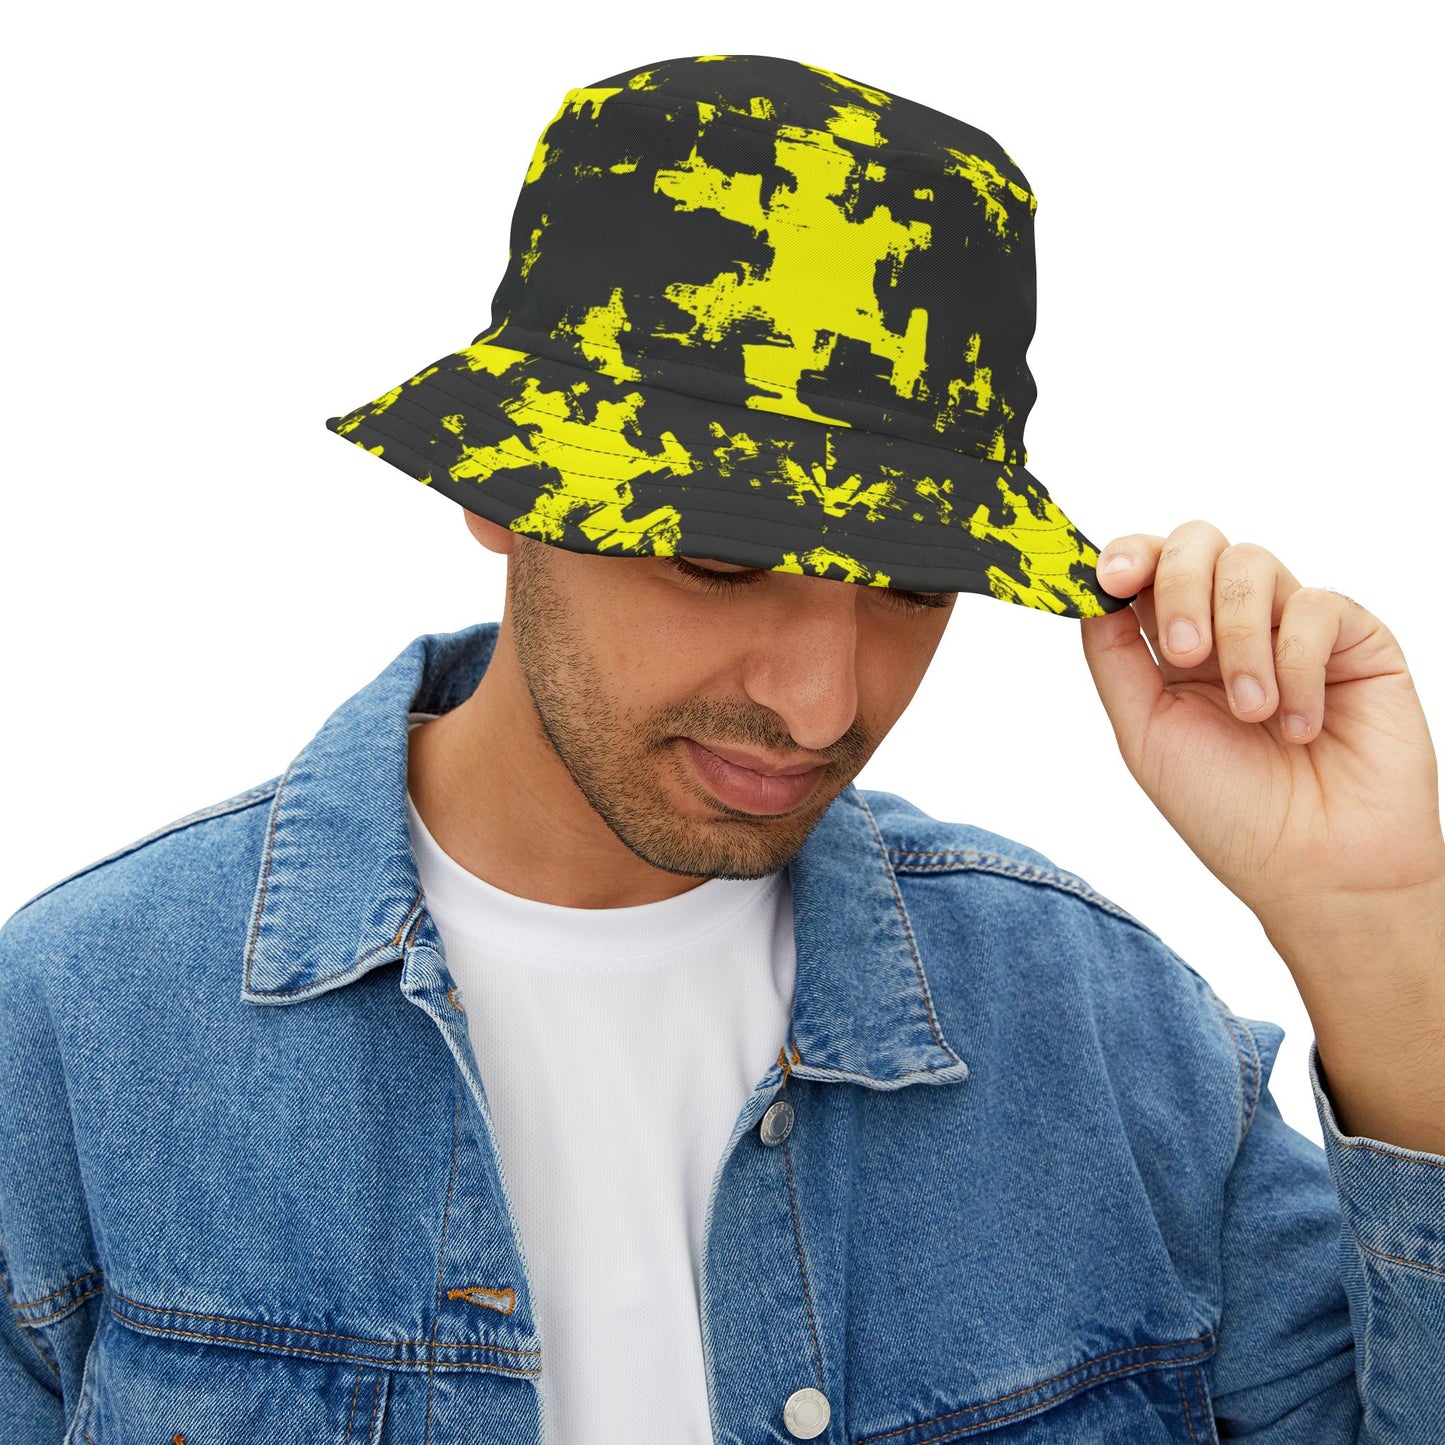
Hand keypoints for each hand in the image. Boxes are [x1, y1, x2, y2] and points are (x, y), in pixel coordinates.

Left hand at [1077, 520, 1444, 922]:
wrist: (1318, 869)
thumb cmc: (1230, 813)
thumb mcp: (1144, 733)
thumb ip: (1113, 657)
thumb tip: (1088, 591)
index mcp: (1174, 647)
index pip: (1147, 566)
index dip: (1126, 555)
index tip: (1108, 576)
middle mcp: (1231, 626)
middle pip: (1196, 543)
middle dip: (1177, 585)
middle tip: (1183, 653)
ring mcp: (1292, 626)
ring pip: (1251, 564)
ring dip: (1239, 639)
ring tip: (1251, 712)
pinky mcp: (1354, 637)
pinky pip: (1316, 605)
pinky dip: (1297, 665)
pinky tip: (1300, 726)